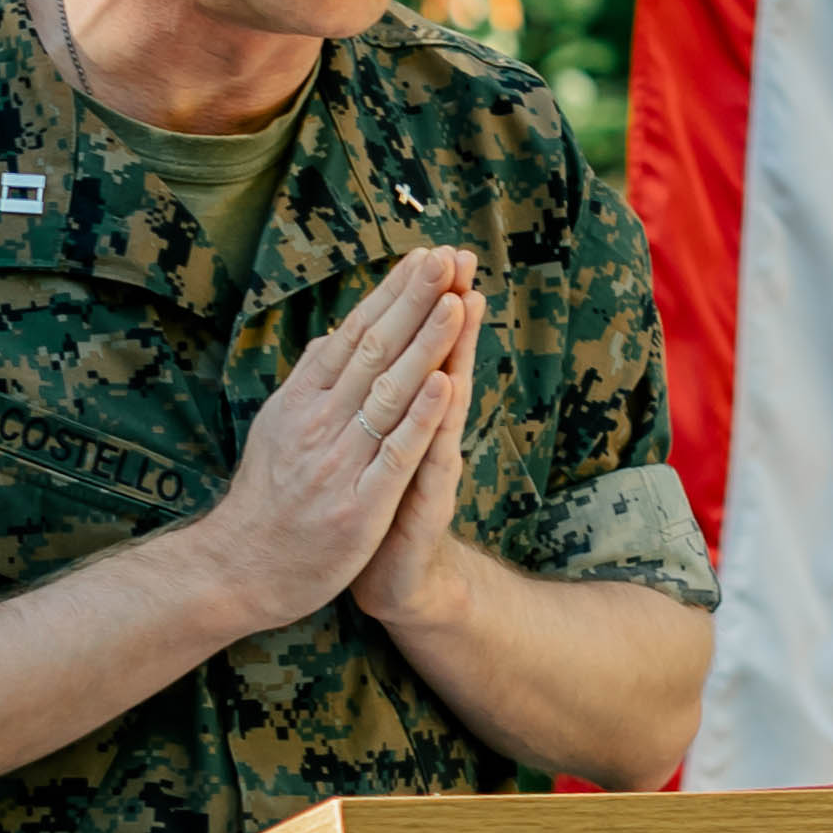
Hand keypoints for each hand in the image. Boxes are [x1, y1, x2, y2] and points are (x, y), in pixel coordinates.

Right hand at [201, 247, 478, 637]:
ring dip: (424, 345)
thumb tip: (330, 338)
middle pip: (374, 350)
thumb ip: (308, 383)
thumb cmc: (267, 498)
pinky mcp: (358, 505)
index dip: (391, 294)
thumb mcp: (278, 428)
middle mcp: (320, 422)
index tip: (424, 257)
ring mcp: (339, 462)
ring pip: (389, 392)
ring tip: (454, 302)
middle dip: (414, 301)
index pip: (354, 334)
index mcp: (303, 401)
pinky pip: (393, 454)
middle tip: (449, 258)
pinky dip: (419, 418)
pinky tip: (443, 385)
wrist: (241, 570)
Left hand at [351, 266, 481, 623]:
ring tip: (464, 302)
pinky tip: (446, 387)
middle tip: (460, 259)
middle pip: (439, 362)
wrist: (393, 582)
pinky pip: (429, 458)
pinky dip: (436, 422)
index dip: (427, 302)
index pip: (419, 350)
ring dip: (453, 350)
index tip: (436, 250)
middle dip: (446, 308)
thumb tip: (368, 343)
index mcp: (406, 417)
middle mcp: (427, 435)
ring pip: (444, 401)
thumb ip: (378, 396)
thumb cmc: (379, 508)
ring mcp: (429, 469)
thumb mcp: (375, 447)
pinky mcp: (423, 508)